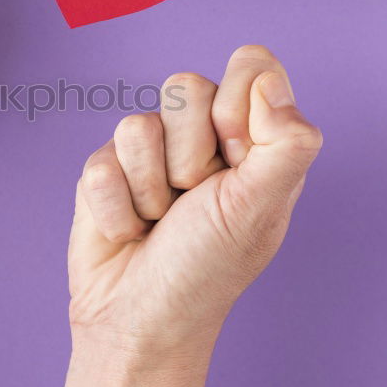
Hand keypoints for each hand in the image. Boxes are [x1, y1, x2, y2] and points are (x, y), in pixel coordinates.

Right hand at [68, 45, 322, 359]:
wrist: (139, 320)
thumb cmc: (207, 270)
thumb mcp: (259, 207)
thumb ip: (286, 141)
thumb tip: (269, 79)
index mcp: (253, 140)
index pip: (251, 66)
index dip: (237, 104)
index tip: (235, 156)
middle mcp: (202, 138)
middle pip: (185, 86)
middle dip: (188, 154)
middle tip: (194, 199)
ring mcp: (149, 153)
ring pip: (136, 123)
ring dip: (148, 188)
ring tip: (158, 221)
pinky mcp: (105, 170)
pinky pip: (100, 160)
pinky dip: (116, 209)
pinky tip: (127, 231)